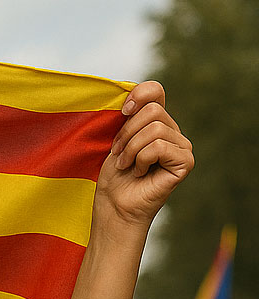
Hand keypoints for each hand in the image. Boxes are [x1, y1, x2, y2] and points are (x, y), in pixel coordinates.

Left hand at [95, 80, 193, 231]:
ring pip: (155, 128)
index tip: (122, 112)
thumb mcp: (116, 141)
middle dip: (127, 134)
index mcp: (157, 123)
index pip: (155, 91)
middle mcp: (173, 132)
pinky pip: (159, 146)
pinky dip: (142, 160)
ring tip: (126, 166)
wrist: (114, 207)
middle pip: (152, 110)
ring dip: (131, 149)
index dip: (138, 95)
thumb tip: (130, 92)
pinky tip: (140, 173)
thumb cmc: (113, 178)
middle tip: (118, 155)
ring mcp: (182, 147)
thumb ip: (129, 117)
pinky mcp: (185, 162)